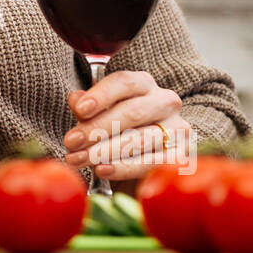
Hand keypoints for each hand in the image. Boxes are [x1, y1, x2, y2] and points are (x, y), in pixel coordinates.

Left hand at [61, 70, 191, 182]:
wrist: (140, 161)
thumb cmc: (116, 130)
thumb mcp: (98, 115)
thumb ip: (86, 107)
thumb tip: (76, 100)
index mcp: (144, 84)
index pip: (124, 82)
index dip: (101, 95)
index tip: (79, 110)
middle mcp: (165, 102)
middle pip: (131, 112)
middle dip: (97, 128)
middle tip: (71, 142)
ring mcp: (177, 129)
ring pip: (140, 139)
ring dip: (104, 151)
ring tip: (78, 159)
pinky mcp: (180, 156)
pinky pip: (150, 163)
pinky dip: (124, 168)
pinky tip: (102, 170)